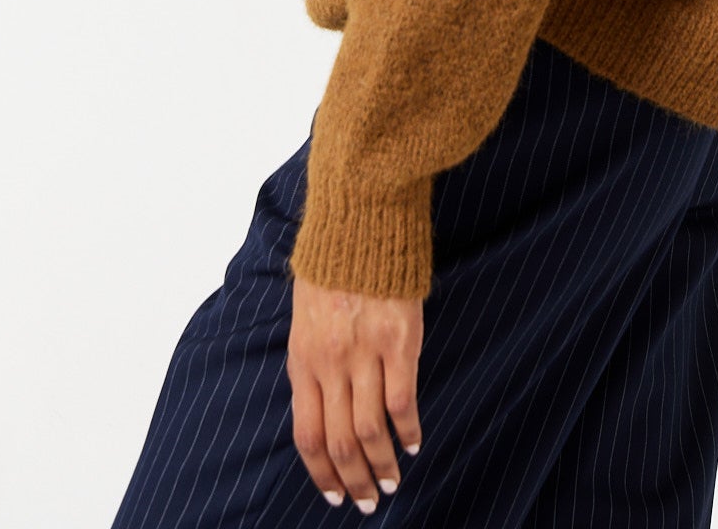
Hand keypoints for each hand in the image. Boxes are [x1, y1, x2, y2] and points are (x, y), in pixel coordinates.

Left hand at [288, 273, 423, 511]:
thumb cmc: (331, 265)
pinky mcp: (399, 342)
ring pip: (371, 431)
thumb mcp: (305, 318)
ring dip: (383, 465)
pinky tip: (414, 442)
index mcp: (303, 360)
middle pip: (340, 442)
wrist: (359, 217)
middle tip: (369, 501)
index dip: (322, 474)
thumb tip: (324, 408)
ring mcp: (365, 354)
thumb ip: (313, 363)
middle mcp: (330, 364)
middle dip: (355, 480)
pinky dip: (409, 429)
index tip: (335, 495)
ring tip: (392, 482)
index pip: (308, 436)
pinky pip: (402, 401)